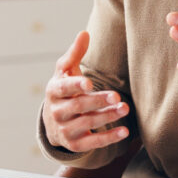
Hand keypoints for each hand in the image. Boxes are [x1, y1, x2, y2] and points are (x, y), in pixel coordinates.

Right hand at [42, 31, 129, 151]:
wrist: (53, 122)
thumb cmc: (64, 89)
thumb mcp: (65, 71)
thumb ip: (75, 53)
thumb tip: (84, 33)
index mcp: (54, 90)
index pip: (64, 88)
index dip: (76, 86)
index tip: (90, 83)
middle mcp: (57, 111)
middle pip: (78, 106)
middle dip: (97, 101)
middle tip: (116, 96)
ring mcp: (65, 129)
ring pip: (87, 124)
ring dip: (107, 117)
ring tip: (124, 108)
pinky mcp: (75, 144)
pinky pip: (92, 144)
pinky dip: (108, 138)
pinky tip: (124, 131)